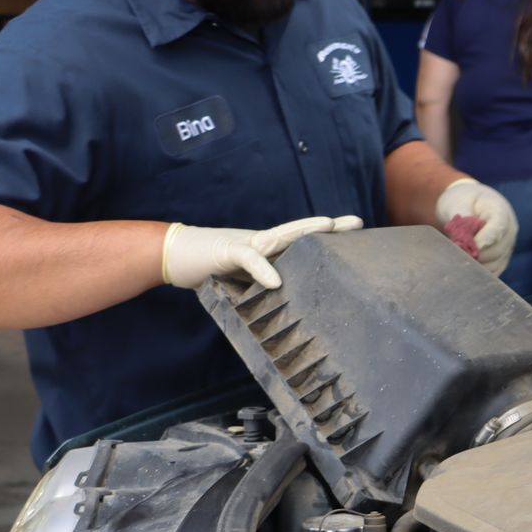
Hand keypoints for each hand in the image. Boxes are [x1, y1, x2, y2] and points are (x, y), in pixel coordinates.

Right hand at [160, 215, 363, 289]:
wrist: (174, 256)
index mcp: (270, 250)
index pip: (305, 242)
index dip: (329, 237)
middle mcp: (262, 242)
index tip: (356, 234)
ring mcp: (246, 243)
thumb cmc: (211, 270)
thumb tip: (292, 308)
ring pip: (279, 235)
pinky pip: (248, 258)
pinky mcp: (226, 252)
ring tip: (327, 228)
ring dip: (304, 232)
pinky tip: (276, 282)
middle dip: (329, 227)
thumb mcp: (245, 281)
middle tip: (357, 222)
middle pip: (300, 232)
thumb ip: (267, 288)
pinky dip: (261, 270)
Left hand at [436, 177, 517, 274]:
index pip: (498, 228)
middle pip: (495, 250)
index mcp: (501, 211)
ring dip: (474, 263)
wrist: (469, 204)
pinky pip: (492, 272)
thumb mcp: (457, 202)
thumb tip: (464, 242)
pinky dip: (478, 271)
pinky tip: (464, 263)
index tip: (469, 247)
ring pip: (493, 264)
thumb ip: (461, 220)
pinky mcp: (502, 260)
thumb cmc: (462, 200)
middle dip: (474, 253)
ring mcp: (508, 246)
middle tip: (454, 251)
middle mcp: (510, 230)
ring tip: (457, 254)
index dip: (484, 240)